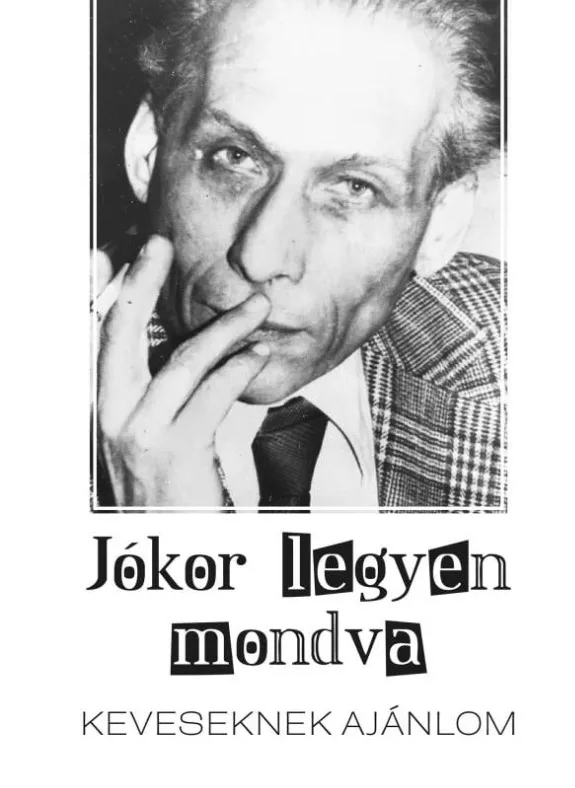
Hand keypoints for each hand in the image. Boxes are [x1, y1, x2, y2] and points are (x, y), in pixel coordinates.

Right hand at [96, 235, 270, 506]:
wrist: (167, 543)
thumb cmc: (169, 490)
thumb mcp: (152, 434)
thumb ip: (160, 390)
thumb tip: (185, 344)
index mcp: (106, 405)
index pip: (102, 336)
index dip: (114, 291)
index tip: (131, 254)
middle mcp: (111, 415)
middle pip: (118, 332)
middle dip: (138, 282)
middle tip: (158, 244)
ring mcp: (139, 433)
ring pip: (182, 360)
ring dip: (225, 327)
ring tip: (258, 306)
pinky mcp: (175, 450)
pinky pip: (211, 393)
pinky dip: (239, 367)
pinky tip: (259, 354)